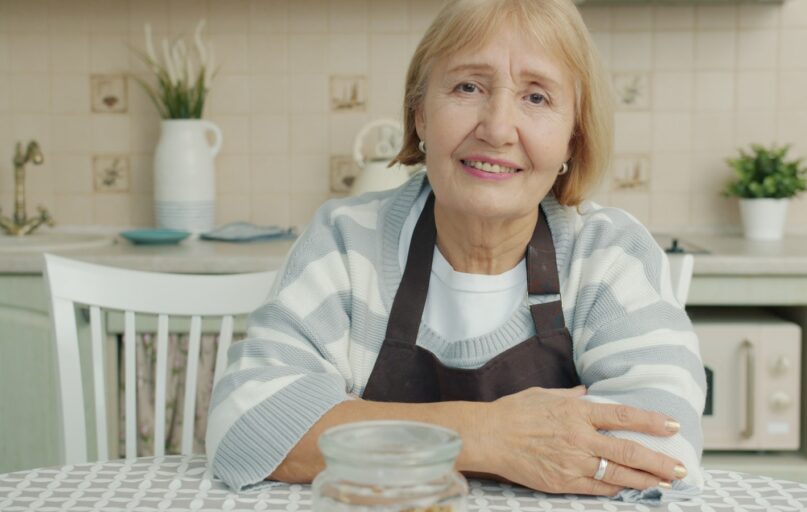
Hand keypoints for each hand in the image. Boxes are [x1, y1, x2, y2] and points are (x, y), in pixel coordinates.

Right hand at [482, 386, 684, 495]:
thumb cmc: (514, 412)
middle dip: (659, 461)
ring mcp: (572, 462)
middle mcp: (579, 438)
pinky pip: (597, 488)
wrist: (489, 436)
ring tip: (665, 483)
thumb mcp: (544, 394)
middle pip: (629, 451)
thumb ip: (570, 397)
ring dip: (645, 479)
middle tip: (681, 468)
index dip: (651, 421)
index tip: (672, 425)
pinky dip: (616, 488)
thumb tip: (588, 395)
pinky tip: (630, 489)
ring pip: (618, 474)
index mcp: (576, 412)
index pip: (623, 416)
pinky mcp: (562, 482)